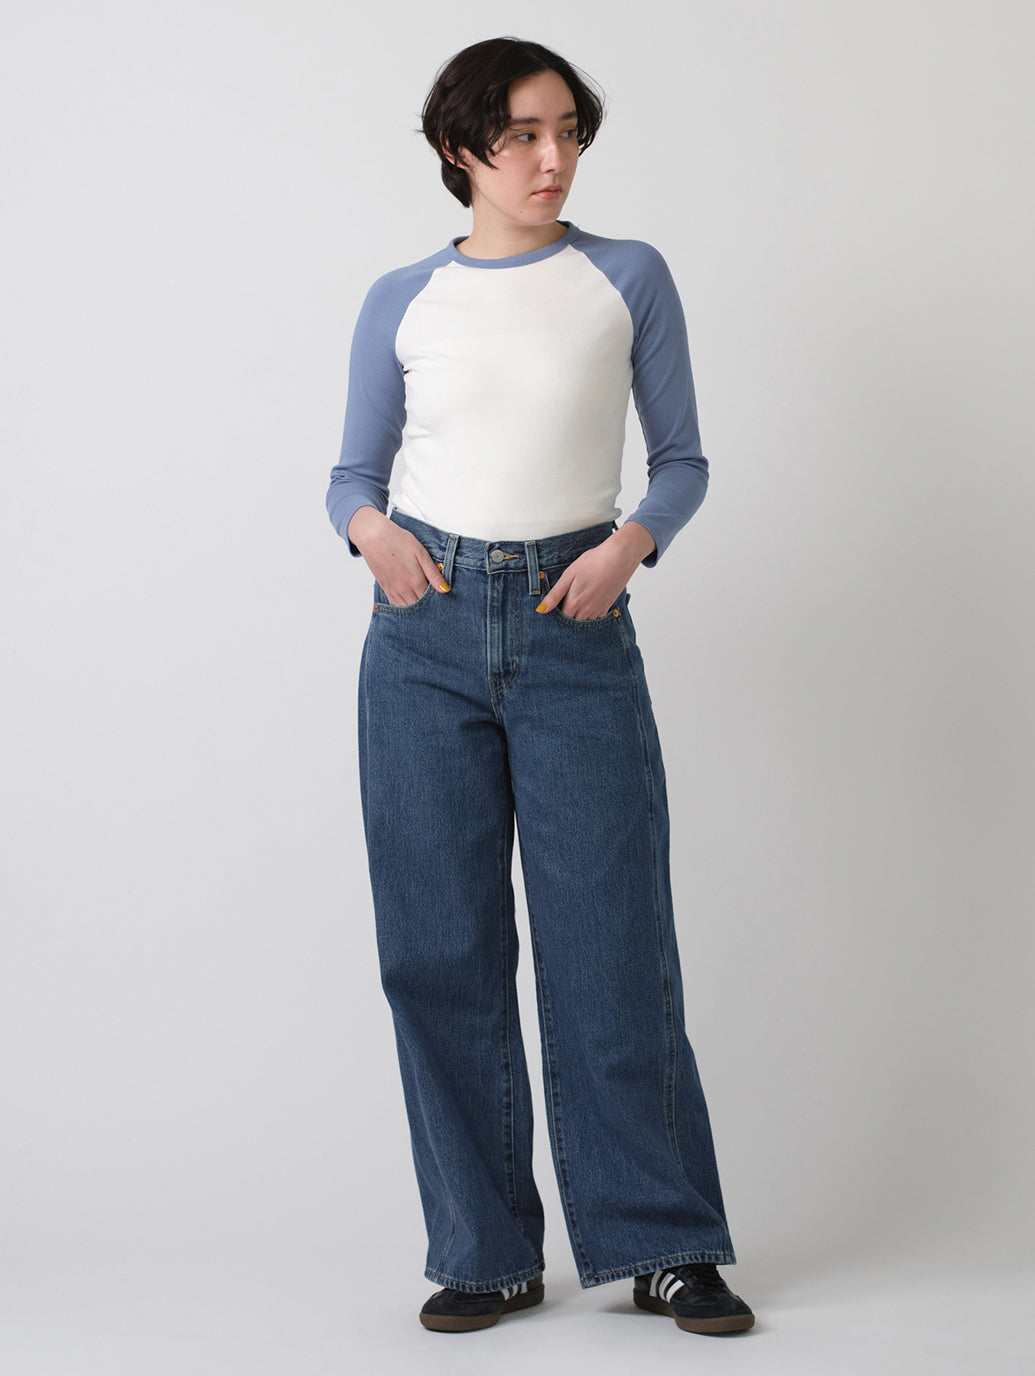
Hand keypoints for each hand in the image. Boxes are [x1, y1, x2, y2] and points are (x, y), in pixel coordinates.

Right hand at [347, 507, 449, 605]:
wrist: (374, 537)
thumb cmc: (398, 541)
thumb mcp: (421, 554)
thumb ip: (433, 574)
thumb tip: (445, 590)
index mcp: (415, 581)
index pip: (431, 600)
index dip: (437, 599)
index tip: (441, 595)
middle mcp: (404, 590)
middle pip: (420, 606)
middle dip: (427, 604)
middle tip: (433, 597)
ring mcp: (393, 590)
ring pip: (408, 608)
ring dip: (416, 606)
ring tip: (422, 597)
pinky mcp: (385, 588)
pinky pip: (396, 605)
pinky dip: (404, 605)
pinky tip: (409, 599)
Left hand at [535, 522, 655, 619]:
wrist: (618, 557)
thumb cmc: (593, 562)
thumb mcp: (569, 575)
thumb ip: (555, 595)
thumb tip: (541, 610)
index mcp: (574, 603)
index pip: (560, 618)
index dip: (556, 614)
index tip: (555, 606)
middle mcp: (586, 611)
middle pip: (572, 622)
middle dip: (567, 616)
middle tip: (566, 602)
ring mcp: (598, 610)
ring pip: (584, 622)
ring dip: (578, 616)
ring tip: (578, 601)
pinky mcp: (607, 607)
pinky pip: (595, 618)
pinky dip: (590, 614)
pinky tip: (589, 602)